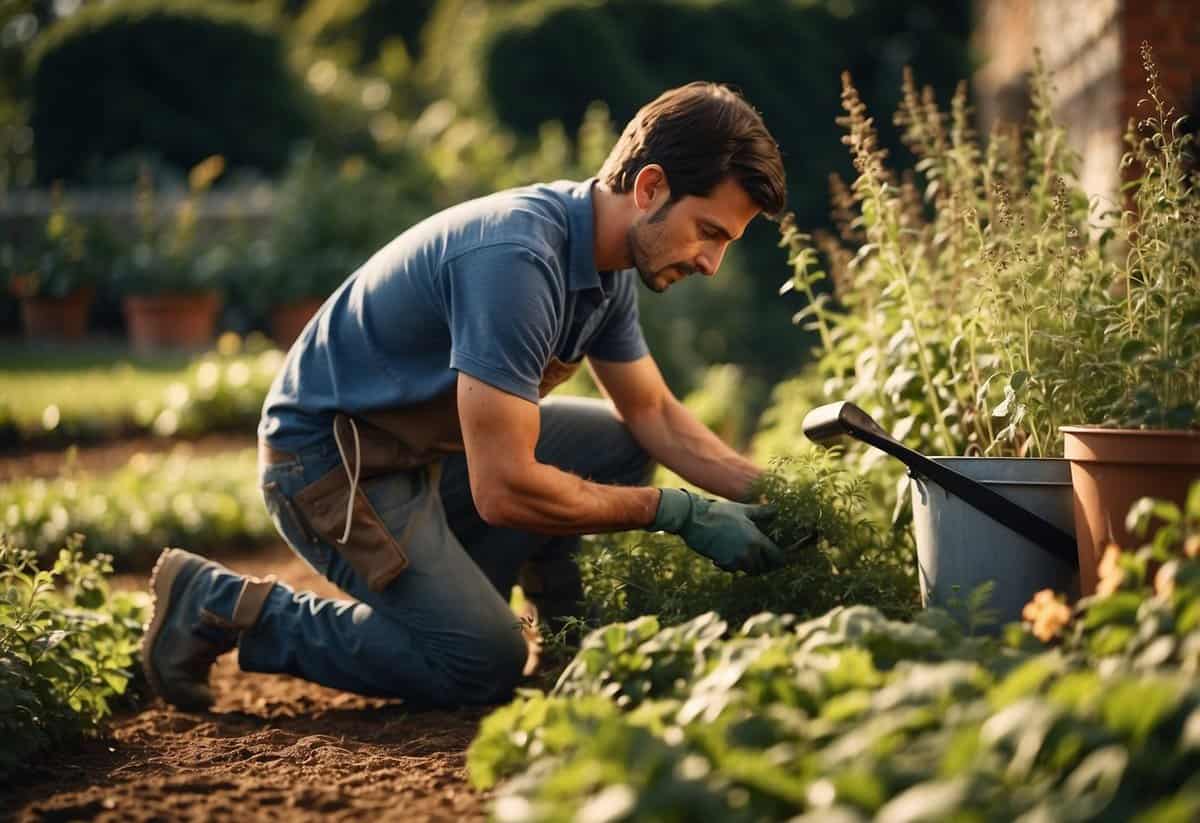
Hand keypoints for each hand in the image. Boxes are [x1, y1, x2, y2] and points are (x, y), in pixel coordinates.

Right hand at [650, 488, 784, 573]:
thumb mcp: (742, 510)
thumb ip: (761, 512)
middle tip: (760, 558)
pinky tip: (726, 556)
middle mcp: (749, 552)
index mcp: (756, 539)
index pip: (777, 557)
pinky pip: (733, 570)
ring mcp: (736, 559)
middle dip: (763, 564)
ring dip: (748, 566)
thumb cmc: (719, 512)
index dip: (780, 560)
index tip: (779, 558)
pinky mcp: (723, 563)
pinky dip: (732, 566)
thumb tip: (776, 509)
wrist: (694, 520)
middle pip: (763, 568)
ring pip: (749, 570)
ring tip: (743, 556)